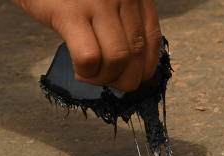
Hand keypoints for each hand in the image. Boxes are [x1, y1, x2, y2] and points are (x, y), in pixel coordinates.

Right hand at [13, 0, 161, 91]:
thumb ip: (121, 20)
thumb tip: (128, 63)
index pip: (153, 41)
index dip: (143, 69)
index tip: (126, 76)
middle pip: (136, 56)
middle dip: (122, 80)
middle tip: (103, 78)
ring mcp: (99, 3)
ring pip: (117, 60)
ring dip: (103, 78)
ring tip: (87, 74)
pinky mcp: (71, 13)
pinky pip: (89, 57)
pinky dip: (86, 72)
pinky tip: (78, 69)